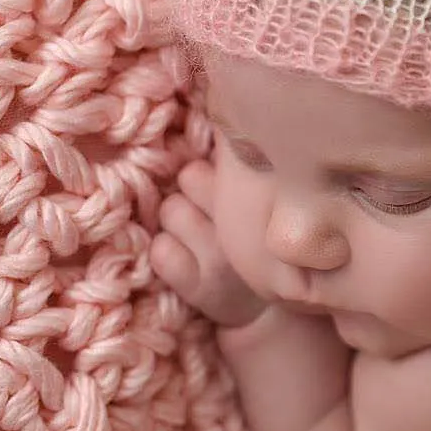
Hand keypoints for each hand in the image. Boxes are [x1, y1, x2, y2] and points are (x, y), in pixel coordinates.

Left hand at [151, 159, 266, 327]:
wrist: (270, 313)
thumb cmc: (260, 242)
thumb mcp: (267, 199)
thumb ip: (243, 165)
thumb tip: (210, 117)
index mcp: (270, 195)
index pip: (227, 154)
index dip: (220, 163)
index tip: (228, 177)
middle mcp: (250, 223)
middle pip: (189, 175)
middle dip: (194, 191)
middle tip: (212, 212)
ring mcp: (224, 256)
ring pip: (170, 210)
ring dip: (178, 221)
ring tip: (200, 238)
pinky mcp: (199, 286)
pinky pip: (160, 251)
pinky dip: (167, 255)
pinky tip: (188, 263)